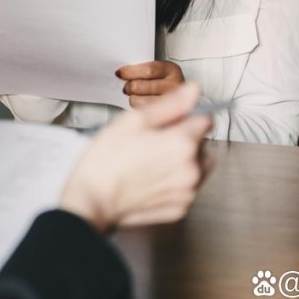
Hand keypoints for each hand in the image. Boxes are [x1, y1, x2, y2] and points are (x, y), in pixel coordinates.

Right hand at [59, 83, 211, 231]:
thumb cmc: (107, 159)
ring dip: (184, 161)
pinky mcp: (180, 208)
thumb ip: (170, 104)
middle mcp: (192, 170)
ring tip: (154, 161)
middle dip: (186, 140)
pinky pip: (187, 188)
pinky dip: (175, 182)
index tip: (167, 122)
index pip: (205, 120)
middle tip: (155, 142)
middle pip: (204, 145)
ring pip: (198, 167)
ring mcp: (187, 192)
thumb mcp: (134, 121)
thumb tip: (194, 90)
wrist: (92, 199)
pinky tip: (152, 178)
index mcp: (182, 143)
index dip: (186, 117)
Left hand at [118, 60, 185, 108]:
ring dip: (133, 98)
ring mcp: (171, 103)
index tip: (121, 73)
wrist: (182, 102)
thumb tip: (122, 73)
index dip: (131, 71)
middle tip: (127, 87)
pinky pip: (142, 112)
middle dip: (129, 86)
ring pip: (139, 100)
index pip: (148, 70)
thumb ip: (144, 71)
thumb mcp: (159, 72)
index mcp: (171, 70)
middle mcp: (175, 86)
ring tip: (135, 96)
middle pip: (141, 86)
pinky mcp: (166, 117)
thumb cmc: (165, 85)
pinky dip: (137, 109)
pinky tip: (141, 105)